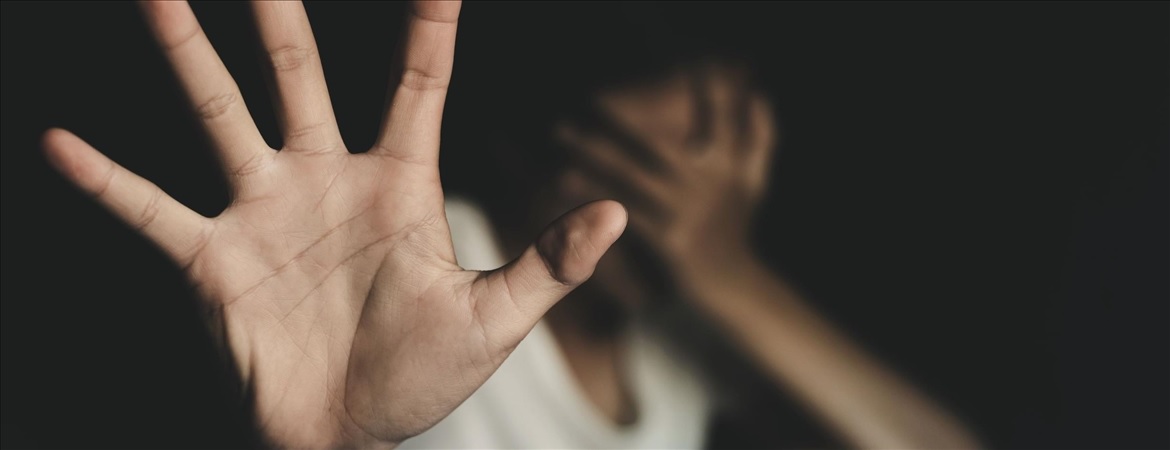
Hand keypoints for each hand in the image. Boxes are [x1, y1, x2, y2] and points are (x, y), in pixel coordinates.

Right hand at [42, 1, 625, 446]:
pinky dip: (108, 182)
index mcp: (399, 185)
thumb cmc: (421, 378)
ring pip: (221, 114)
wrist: (345, 438)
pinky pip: (153, 210)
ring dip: (188, 55)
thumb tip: (617, 213)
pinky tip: (58, 144)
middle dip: (281, 12)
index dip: (430, 27)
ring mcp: (264, 212)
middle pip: (301, 73)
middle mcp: (325, 179)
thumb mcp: (495, 321)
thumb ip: (548, 265)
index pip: (419, 86)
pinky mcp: (215, 259)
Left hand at [556, 64, 774, 293]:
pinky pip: (622, 210)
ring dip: (595, 151)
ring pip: (632, 174)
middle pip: (657, 143)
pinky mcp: (666, 239)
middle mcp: (707, 185)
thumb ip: (760, 138)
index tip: (681, 66)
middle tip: (594, 98)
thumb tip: (758, 95)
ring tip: (565, 132)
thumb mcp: (755, 182)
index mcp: (728, 166)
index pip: (716, 118)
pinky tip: (566, 179)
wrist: (731, 285)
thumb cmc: (736, 228)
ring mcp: (685, 212)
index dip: (701, 93)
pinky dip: (594, 194)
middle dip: (623, 118)